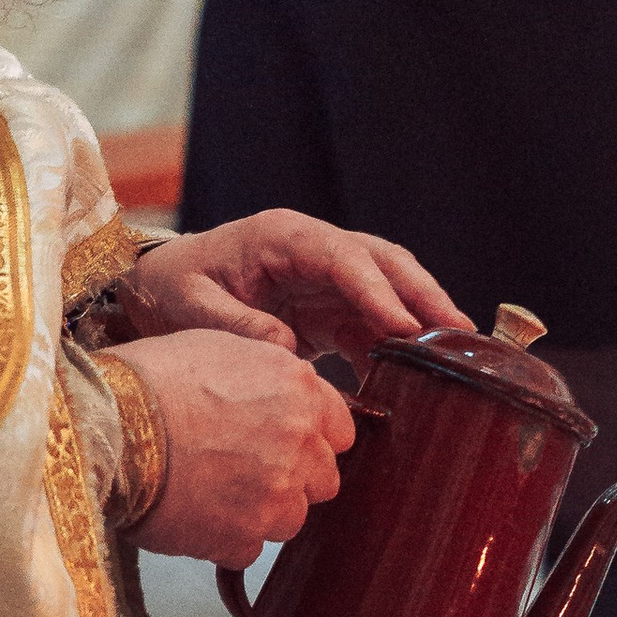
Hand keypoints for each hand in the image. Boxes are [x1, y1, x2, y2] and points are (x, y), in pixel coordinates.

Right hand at [111, 332, 355, 562]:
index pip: (339, 430)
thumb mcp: (220, 346)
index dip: (310, 438)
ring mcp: (275, 496)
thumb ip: (268, 375)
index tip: (286, 442)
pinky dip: (225, 537)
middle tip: (244, 469)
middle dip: (291, 478)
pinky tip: (192, 511)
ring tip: (212, 491)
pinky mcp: (243, 538)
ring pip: (289, 519)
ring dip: (260, 511)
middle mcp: (300, 443)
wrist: (106, 425)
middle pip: (322, 480)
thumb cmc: (150, 379)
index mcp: (299, 390)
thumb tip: (281, 395)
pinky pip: (248, 548)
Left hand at [112, 212, 469, 360]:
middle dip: (423, 295)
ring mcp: (323, 279)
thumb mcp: (189, 306)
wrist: (156, 290)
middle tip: (459, 331)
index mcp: (281, 237)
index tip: (407, 325)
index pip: (344, 257)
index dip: (378, 290)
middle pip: (382, 263)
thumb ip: (236, 325)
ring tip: (457, 354)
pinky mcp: (325, 309)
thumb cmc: (170, 289)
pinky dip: (393, 349)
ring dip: (420, 320)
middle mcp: (312, 250)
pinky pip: (369, 326)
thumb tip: (286, 351)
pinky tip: (414, 380)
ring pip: (386, 292)